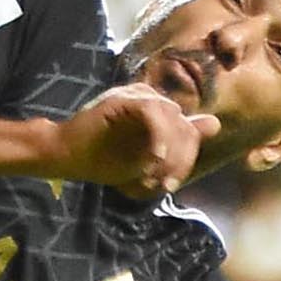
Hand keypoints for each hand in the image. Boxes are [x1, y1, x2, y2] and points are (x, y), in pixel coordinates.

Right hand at [56, 84, 214, 194]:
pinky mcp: (122, 99)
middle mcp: (148, 99)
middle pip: (183, 125)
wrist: (65, 156)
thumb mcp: (148, 160)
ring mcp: (134, 96)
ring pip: (172, 117)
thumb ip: (179, 144)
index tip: (171, 184)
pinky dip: (157, 137)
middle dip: (179, 160)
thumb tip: (214, 123)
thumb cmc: (103, 160)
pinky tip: (152, 158)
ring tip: (152, 175)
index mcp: (156, 111)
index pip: (187, 128)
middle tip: (164, 184)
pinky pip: (152, 112)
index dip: (186, 158)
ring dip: (168, 152)